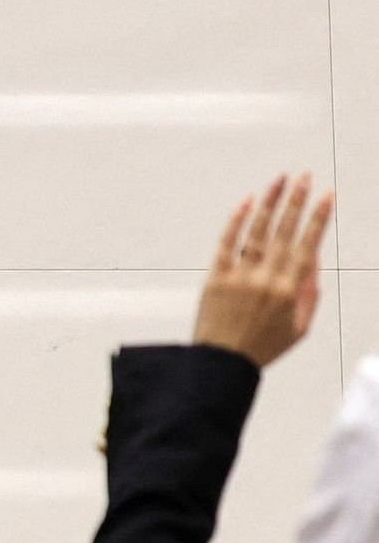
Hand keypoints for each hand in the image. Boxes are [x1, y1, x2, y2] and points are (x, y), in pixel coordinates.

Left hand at [194, 173, 334, 367]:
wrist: (221, 365)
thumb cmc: (262, 347)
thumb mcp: (299, 328)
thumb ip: (310, 293)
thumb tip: (314, 258)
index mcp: (290, 291)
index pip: (308, 245)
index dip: (318, 218)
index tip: (327, 195)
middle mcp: (266, 279)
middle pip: (284, 232)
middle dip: (297, 201)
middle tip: (304, 176)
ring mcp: (239, 277)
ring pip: (257, 232)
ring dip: (269, 202)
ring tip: (279, 179)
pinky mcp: (215, 278)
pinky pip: (226, 244)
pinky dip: (236, 221)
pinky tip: (247, 201)